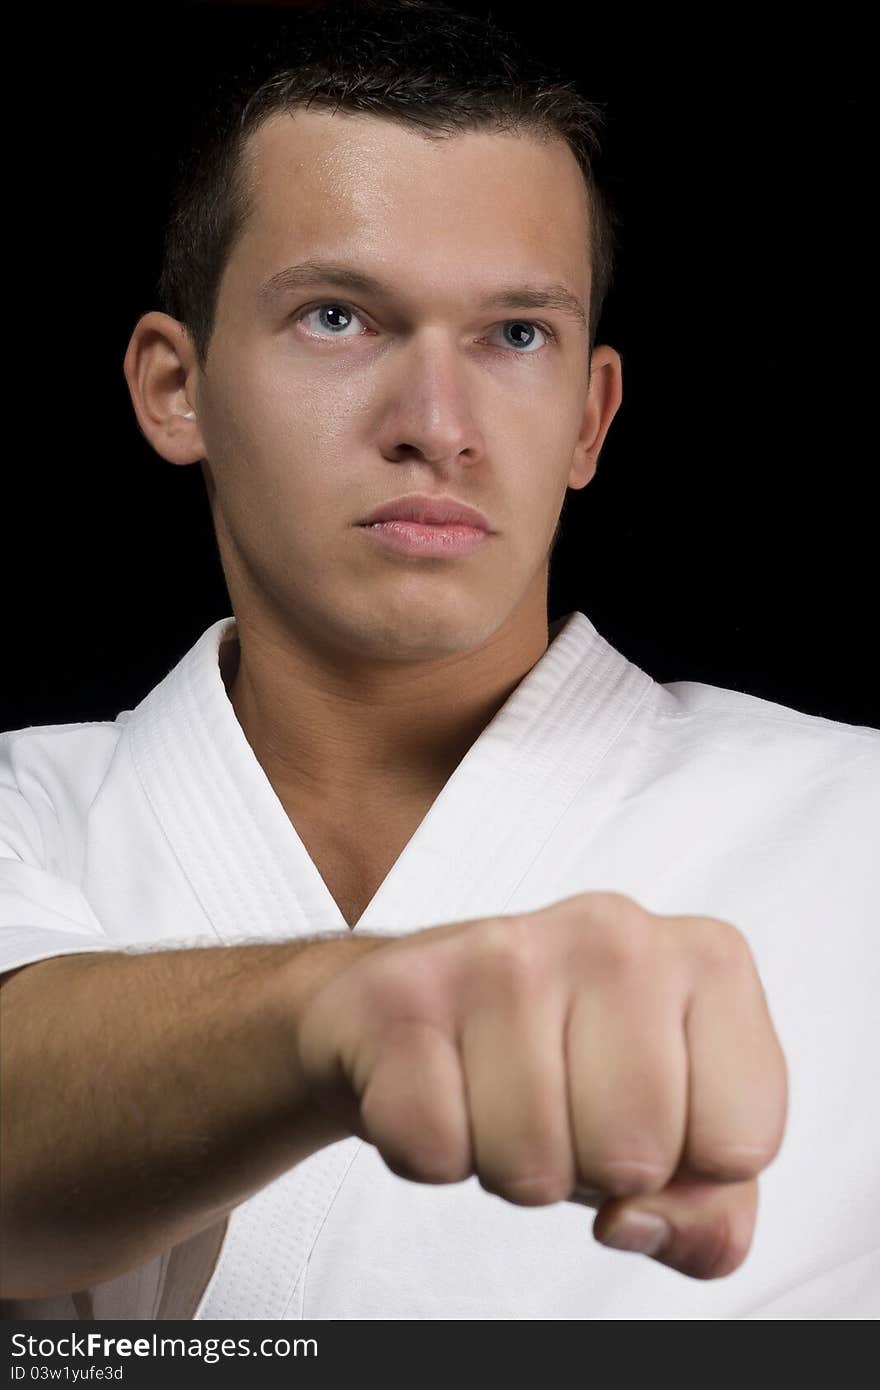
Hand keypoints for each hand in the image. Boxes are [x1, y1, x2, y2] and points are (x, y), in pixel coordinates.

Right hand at [296, 891, 786, 1279]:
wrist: (418, 1007)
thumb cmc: (563, 1063)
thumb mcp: (674, 1135)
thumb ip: (712, 1210)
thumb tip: (637, 1221)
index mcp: (706, 960)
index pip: (740, 1145)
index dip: (686, 1170)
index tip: (647, 1119)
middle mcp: (613, 933)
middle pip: (635, 1155)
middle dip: (590, 1171)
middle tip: (562, 1112)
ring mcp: (503, 951)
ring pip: (530, 1164)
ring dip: (507, 1166)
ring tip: (498, 1099)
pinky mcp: (405, 991)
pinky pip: (435, 1150)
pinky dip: (432, 1154)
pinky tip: (442, 1088)